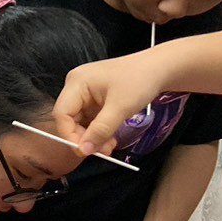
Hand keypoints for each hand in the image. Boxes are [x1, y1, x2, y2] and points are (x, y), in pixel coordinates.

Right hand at [52, 55, 171, 155]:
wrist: (159, 68)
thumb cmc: (139, 82)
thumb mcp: (120, 108)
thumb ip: (100, 130)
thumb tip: (83, 151)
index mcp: (76, 82)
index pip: (62, 113)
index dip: (69, 135)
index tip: (84, 152)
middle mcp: (76, 86)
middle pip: (70, 119)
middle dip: (84, 138)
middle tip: (102, 152)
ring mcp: (86, 92)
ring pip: (80, 122)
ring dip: (93, 137)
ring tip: (109, 147)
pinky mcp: (95, 98)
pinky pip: (91, 119)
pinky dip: (99, 131)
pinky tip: (110, 139)